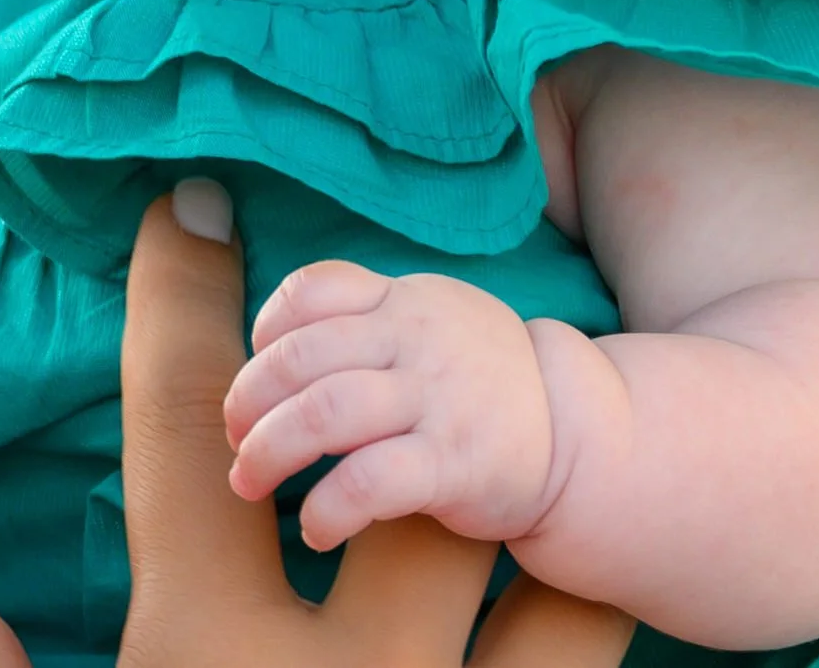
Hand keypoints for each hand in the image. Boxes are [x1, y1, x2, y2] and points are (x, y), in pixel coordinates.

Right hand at [0, 189, 632, 667]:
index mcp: (207, 650)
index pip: (183, 432)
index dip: (182, 302)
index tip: (196, 200)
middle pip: (390, 466)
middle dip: (385, 363)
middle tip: (383, 289)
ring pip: (534, 561)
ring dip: (524, 481)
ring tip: (509, 414)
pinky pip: (589, 666)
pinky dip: (584, 605)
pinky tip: (567, 567)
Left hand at [226, 263, 560, 550]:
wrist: (583, 437)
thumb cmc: (479, 384)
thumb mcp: (431, 324)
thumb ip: (362, 322)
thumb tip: (264, 353)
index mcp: (405, 300)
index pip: (312, 290)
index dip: (266, 329)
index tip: (256, 371)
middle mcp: (419, 340)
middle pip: (301, 356)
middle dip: (249, 399)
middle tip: (235, 438)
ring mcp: (439, 400)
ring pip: (324, 411)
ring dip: (269, 451)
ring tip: (248, 483)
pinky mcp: (457, 465)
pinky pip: (368, 482)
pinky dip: (326, 508)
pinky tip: (315, 529)